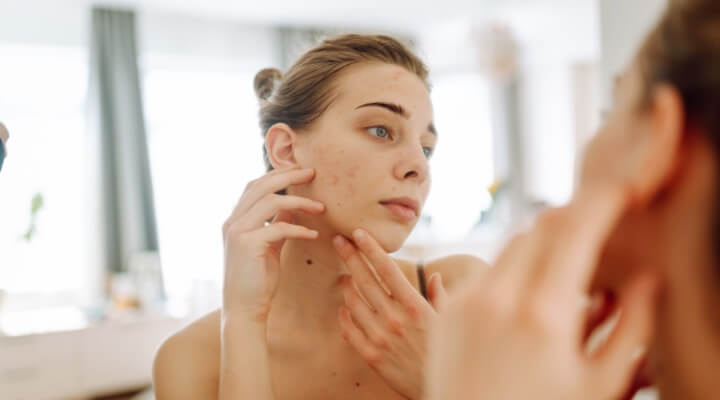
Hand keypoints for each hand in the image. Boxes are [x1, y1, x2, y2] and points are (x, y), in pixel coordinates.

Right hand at [222, 167, 324, 322]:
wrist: (244, 310)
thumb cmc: (258, 280)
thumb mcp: (269, 246)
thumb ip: (276, 225)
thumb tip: (291, 207)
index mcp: (235, 220)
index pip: (254, 186)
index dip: (277, 174)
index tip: (301, 171)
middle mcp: (232, 222)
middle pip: (261, 185)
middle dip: (288, 176)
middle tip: (313, 173)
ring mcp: (237, 232)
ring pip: (270, 202)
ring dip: (299, 201)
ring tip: (320, 207)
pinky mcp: (248, 245)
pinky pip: (278, 227)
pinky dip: (299, 228)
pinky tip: (314, 234)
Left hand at [333, 229, 446, 399]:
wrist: (440, 393)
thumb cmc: (447, 353)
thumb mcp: (451, 322)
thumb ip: (440, 296)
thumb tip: (434, 276)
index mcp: (415, 306)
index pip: (387, 269)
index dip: (371, 248)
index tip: (359, 233)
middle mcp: (395, 319)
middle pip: (365, 280)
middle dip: (350, 257)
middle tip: (338, 241)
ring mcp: (380, 338)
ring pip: (353, 303)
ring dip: (346, 285)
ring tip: (344, 275)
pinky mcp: (371, 356)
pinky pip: (350, 330)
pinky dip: (344, 315)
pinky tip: (343, 307)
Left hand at [426, 184, 659, 399]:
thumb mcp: (600, 385)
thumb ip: (632, 327)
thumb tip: (649, 279)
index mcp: (543, 315)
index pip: (575, 229)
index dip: (602, 200)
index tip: (621, 190)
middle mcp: (498, 299)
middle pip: (541, 226)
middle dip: (574, 217)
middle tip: (598, 226)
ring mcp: (466, 303)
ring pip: (511, 243)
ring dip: (543, 242)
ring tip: (566, 269)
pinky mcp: (446, 312)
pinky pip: (486, 270)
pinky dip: (514, 269)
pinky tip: (529, 298)